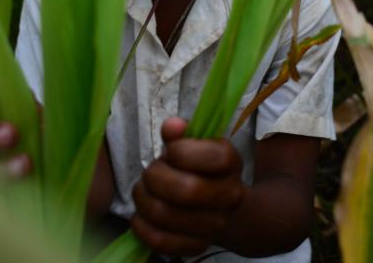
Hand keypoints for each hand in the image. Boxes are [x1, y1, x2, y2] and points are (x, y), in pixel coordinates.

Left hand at [131, 117, 244, 255]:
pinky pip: (160, 241)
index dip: (181, 152)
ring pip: (166, 215)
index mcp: (231, 164)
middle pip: (186, 190)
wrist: (222, 207)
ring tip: (144, 191)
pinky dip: (142, 226)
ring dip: (143, 199)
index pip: (213, 157)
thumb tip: (173, 126)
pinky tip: (141, 215)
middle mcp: (229, 196)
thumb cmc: (200, 169)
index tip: (170, 151)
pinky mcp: (196, 246)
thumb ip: (180, 135)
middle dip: (155, 177)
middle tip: (150, 173)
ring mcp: (214, 225)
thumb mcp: (195, 145)